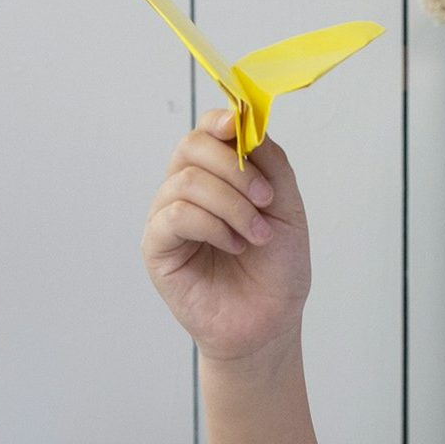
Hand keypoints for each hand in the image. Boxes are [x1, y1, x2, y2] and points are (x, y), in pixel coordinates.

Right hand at [142, 110, 311, 363]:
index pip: (206, 130)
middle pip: (192, 146)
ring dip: (232, 206)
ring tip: (257, 237)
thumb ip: (271, 163)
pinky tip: (235, 246)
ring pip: (187, 181)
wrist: (270, 323)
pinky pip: (176, 215)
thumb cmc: (277, 269)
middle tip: (266, 200)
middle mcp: (187, 190)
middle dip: (234, 168)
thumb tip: (248, 122)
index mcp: (217, 176)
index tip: (241, 125)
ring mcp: (168, 217)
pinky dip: (212, 226)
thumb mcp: (287, 208)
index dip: (220, 120)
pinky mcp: (157, 247)